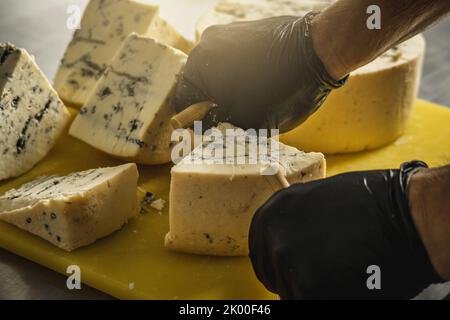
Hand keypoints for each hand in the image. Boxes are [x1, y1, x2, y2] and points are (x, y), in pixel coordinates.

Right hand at [174, 13, 346, 132]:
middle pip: (199, 83)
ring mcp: (227, 32)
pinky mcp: (246, 28)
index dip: (193, 123)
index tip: (207, 135)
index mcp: (198, 67)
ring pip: (217, 69)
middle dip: (211, 104)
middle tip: (229, 121)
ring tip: (248, 103)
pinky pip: (234, 56)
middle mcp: (207, 44)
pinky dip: (240, 73)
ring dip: (226, 88)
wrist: (317, 51)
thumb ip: (220, 126)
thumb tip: (209, 126)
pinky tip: (259, 83)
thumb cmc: (279, 91)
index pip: (183, 102)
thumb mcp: (246, 122)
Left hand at [249, 161, 444, 299]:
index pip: (260, 252)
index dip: (279, 265)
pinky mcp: (307, 285)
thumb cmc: (368, 204)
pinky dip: (327, 295)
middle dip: (294, 279)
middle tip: (323, 275)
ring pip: (290, 291)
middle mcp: (272, 234)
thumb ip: (294, 221)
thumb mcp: (315, 201)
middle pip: (272, 274)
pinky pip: (306, 300)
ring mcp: (287, 259)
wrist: (404, 212)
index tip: (296, 270)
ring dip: (311, 289)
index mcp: (272, 212)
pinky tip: (347, 282)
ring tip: (341, 272)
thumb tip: (288, 243)